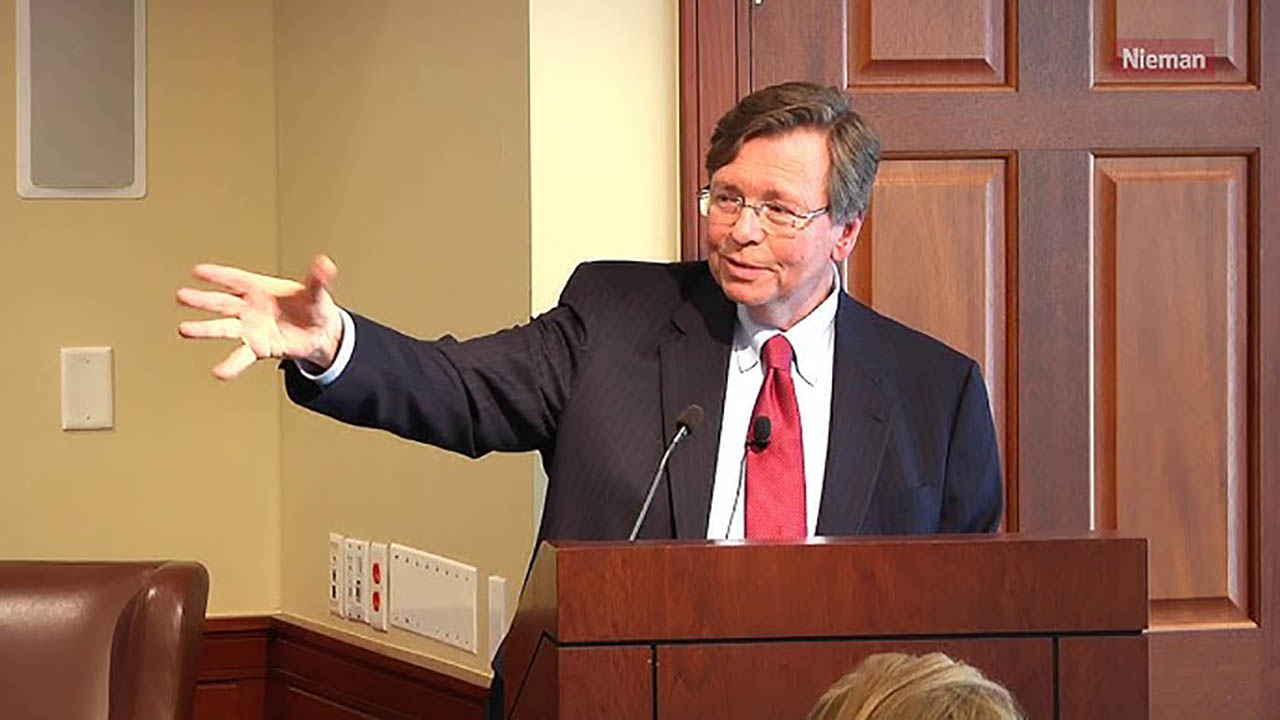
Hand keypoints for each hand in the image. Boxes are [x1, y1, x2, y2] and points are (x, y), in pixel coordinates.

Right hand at [177, 255, 343, 380]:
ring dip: (204, 329)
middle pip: (222, 302)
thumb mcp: (317, 292)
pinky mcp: (258, 347)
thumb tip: (325, 264)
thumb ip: (318, 279)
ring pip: (224, 328)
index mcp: (261, 288)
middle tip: (181, 296)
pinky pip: (242, 356)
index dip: (219, 275)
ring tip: (185, 329)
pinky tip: (219, 372)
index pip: (236, 279)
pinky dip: (231, 365)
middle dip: (202, 299)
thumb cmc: (313, 306)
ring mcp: (251, 328)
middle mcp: (250, 307)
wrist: (319, 333)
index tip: (198, 271)